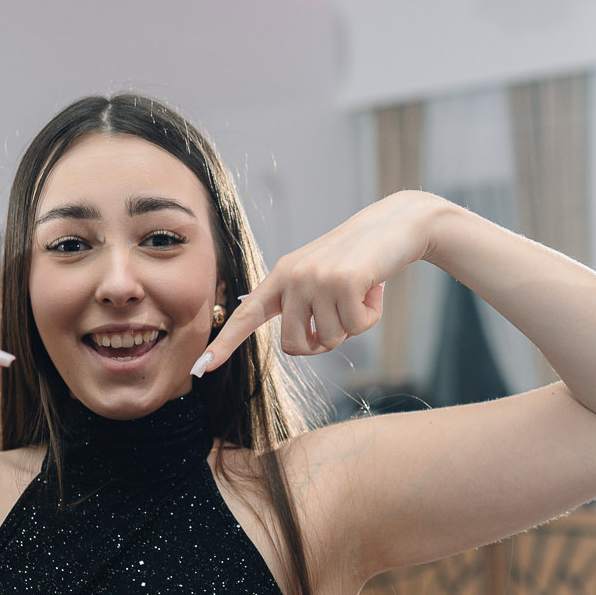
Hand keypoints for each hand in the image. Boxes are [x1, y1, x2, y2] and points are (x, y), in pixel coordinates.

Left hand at [195, 190, 444, 373]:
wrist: (395, 226)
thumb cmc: (359, 259)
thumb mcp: (321, 278)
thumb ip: (302, 306)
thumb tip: (298, 343)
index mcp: (281, 276)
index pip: (245, 315)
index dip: (224, 343)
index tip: (201, 368)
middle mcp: (292, 276)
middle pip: (294, 345)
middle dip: (321, 343)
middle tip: (342, 316)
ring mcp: (316, 278)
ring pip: (329, 339)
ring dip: (352, 326)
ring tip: (361, 293)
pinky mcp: (343, 282)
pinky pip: (357, 329)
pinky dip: (371, 316)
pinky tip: (374, 288)